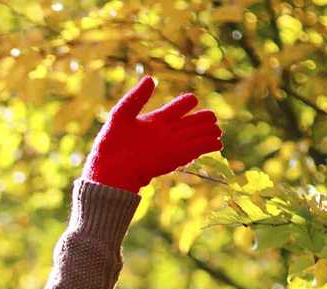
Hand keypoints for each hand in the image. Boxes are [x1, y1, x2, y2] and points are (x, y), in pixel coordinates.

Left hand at [82, 74, 222, 193]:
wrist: (108, 172)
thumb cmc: (109, 146)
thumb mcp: (120, 115)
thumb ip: (136, 97)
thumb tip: (150, 78)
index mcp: (153, 121)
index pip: (175, 109)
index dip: (185, 103)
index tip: (192, 99)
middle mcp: (164, 134)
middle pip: (189, 124)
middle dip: (202, 120)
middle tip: (213, 117)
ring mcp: (169, 147)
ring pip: (194, 138)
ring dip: (207, 134)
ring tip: (218, 132)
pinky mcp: (172, 159)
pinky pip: (192, 152)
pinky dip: (203, 147)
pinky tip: (215, 145)